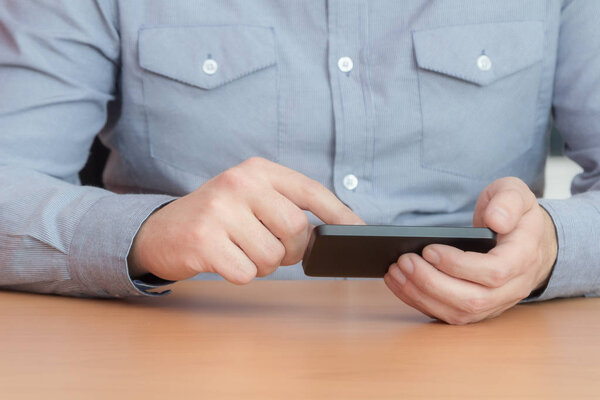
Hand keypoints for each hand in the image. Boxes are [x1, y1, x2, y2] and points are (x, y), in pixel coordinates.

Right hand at [128, 157, 362, 283]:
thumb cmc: (217, 218)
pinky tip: (224, 260)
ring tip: (241, 251)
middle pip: (295, 228)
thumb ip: (284, 207)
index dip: (339, 213)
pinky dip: (241, 274)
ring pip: (273, 256)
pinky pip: (246, 272)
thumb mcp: (249, 198)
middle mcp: (239, 183)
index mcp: (257, 170)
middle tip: (272, 249)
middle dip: (291, 250)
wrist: (162, 231)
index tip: (358, 231)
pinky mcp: (203, 240)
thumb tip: (328, 235)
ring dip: (263, 264)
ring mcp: (219, 210)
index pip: (310, 190)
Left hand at [384, 177, 557, 324]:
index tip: (429, 250)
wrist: (529, 241)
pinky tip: (399, 283)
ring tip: (395, 271)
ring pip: (458, 312)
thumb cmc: (516, 215)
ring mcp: (496, 303)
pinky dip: (420, 301)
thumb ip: (508, 201)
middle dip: (431, 283)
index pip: (494, 272)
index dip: (459, 265)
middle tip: (403, 261)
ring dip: (421, 295)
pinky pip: (448, 314)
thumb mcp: (516, 194)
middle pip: (472, 300)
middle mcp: (513, 287)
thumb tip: (496, 220)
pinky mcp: (478, 309)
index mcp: (524, 257)